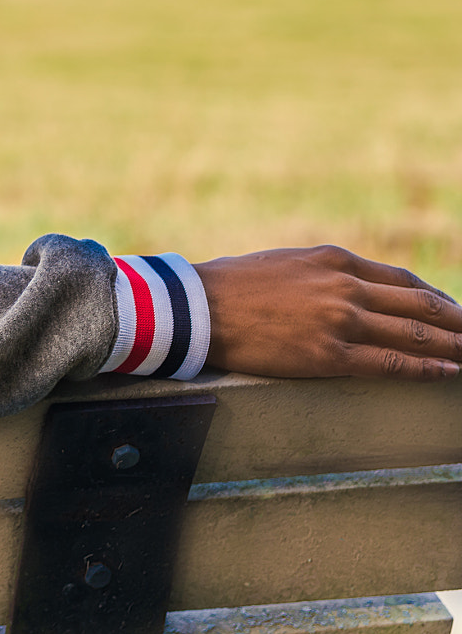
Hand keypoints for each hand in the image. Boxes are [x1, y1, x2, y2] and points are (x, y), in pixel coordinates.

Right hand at [196, 245, 461, 380]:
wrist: (197, 306)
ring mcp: (340, 321)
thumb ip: (324, 275)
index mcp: (336, 260)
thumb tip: (349, 291)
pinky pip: (392, 364)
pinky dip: (428, 369)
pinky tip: (450, 374)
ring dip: (454, 348)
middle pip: (421, 306)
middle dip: (457, 324)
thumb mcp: (287, 263)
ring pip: (416, 335)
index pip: (403, 282)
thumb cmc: (232, 285)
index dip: (437, 300)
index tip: (453, 313)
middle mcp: (346, 287)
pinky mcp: (328, 355)